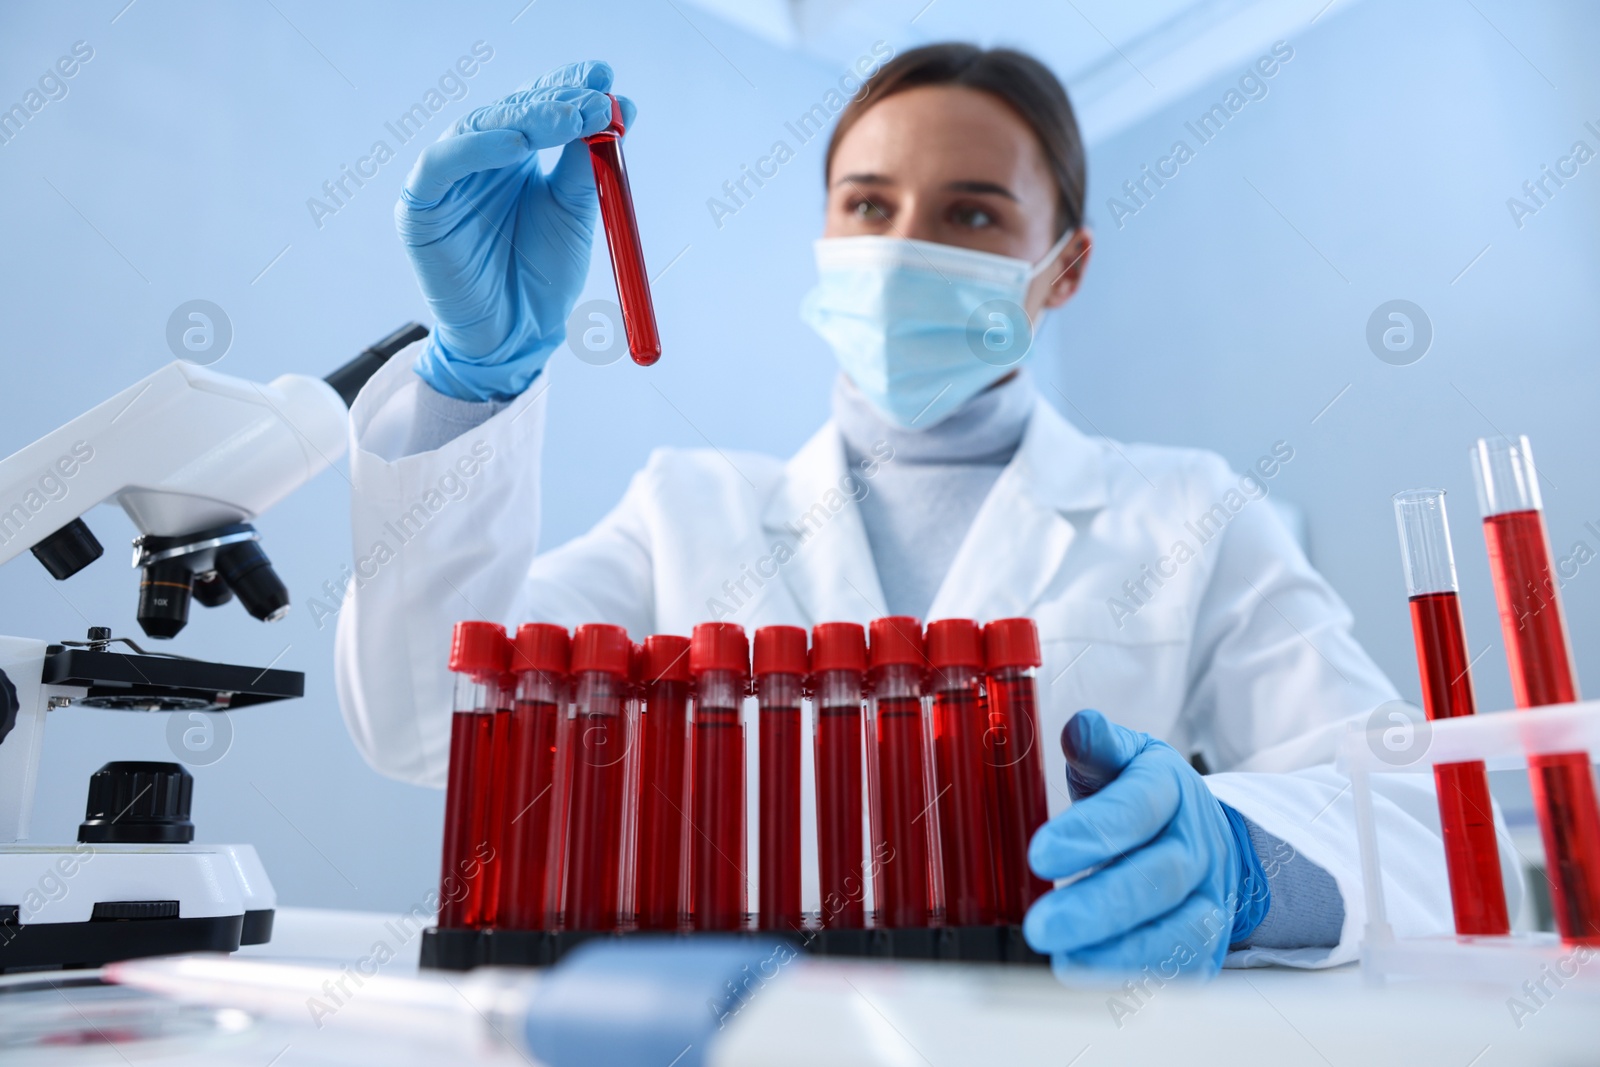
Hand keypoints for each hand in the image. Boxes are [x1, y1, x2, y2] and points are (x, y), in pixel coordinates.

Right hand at [397, 60, 635, 400]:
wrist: (518, 337)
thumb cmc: (545, 278)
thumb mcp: (576, 213)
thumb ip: (588, 165)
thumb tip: (616, 108)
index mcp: (516, 157)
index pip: (538, 105)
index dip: (568, 86)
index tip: (605, 78)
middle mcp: (479, 158)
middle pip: (512, 110)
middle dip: (556, 100)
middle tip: (595, 100)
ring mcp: (448, 178)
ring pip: (480, 127)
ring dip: (527, 119)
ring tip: (569, 119)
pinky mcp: (421, 204)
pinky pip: (442, 163)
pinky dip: (477, 147)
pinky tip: (517, 147)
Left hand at [1023, 710, 1268, 977]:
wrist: (1207, 838)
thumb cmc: (1145, 797)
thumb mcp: (1124, 760)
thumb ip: (1099, 747)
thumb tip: (1080, 728)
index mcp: (1171, 790)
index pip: (1136, 810)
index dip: (1091, 833)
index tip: (1040, 854)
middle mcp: (1197, 848)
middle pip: (1157, 879)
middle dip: (1099, 906)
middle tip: (1042, 926)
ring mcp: (1208, 900)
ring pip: (1178, 933)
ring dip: (1120, 953)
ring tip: (1065, 962)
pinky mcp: (1207, 946)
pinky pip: (1178, 968)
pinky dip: (1137, 979)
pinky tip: (1093, 980)